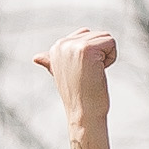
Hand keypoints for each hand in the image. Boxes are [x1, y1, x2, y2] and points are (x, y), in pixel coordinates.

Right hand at [32, 29, 119, 148]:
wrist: (83, 114)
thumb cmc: (78, 97)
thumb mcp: (62, 75)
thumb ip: (51, 62)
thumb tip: (37, 57)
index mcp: (56, 48)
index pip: (86, 35)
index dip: (92, 54)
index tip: (82, 72)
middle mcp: (61, 44)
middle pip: (97, 34)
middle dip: (100, 54)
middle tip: (89, 74)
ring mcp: (73, 46)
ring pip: (105, 37)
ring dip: (106, 56)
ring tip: (94, 74)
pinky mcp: (86, 50)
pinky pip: (111, 42)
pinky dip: (111, 58)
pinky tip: (99, 72)